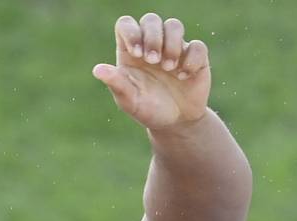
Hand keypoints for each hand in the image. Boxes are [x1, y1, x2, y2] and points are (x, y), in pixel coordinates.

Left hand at [93, 13, 211, 130]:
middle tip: (154, 61)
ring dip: (171, 45)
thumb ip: (116, 84)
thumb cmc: (148, 109)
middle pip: (151, 20)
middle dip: (153, 38)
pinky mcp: (196, 58)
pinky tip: (183, 76)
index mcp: (131, 49)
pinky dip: (191, 59)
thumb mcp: (129, 100)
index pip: (127, 24)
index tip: (137, 54)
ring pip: (174, 26)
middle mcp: (153, 44)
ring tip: (169, 68)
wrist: (175, 123)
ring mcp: (175, 49)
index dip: (131, 32)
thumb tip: (98, 70)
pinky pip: (198, 46)